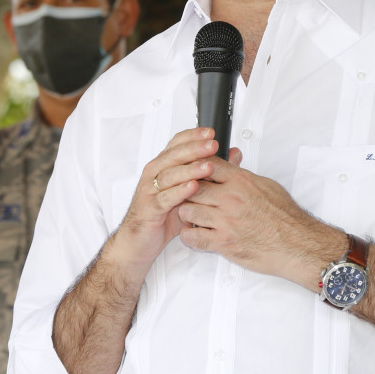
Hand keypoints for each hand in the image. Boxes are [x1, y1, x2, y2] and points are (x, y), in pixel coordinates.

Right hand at [116, 127, 221, 266]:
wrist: (140, 240)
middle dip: (195, 149)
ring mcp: (150, 190)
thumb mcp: (192, 191)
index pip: (177, 144)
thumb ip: (211, 171)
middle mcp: (155, 174)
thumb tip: (234, 154)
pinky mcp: (149, 208)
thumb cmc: (164, 215)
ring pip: (169, 174)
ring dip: (190, 169)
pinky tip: (192, 188)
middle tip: (213, 145)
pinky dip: (179, 192)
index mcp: (164, 166)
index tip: (211, 133)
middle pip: (174, 155)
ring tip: (208, 166)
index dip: (193, 136)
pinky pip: (164, 198)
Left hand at [175, 148, 344, 289]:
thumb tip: (232, 162)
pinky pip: (193, 237)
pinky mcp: (224, 243)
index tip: (193, 173)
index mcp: (241, 182)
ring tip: (194, 215)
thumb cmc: (286, 218)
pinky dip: (190, 235)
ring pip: (187, 211)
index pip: (207, 165)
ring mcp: (226, 222)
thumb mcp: (266, 186)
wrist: (297, 244)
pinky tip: (196, 232)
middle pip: (191, 187)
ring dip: (187, 214)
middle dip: (187, 191)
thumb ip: (243, 174)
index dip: (196, 168)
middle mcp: (231, 199)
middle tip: (189, 196)